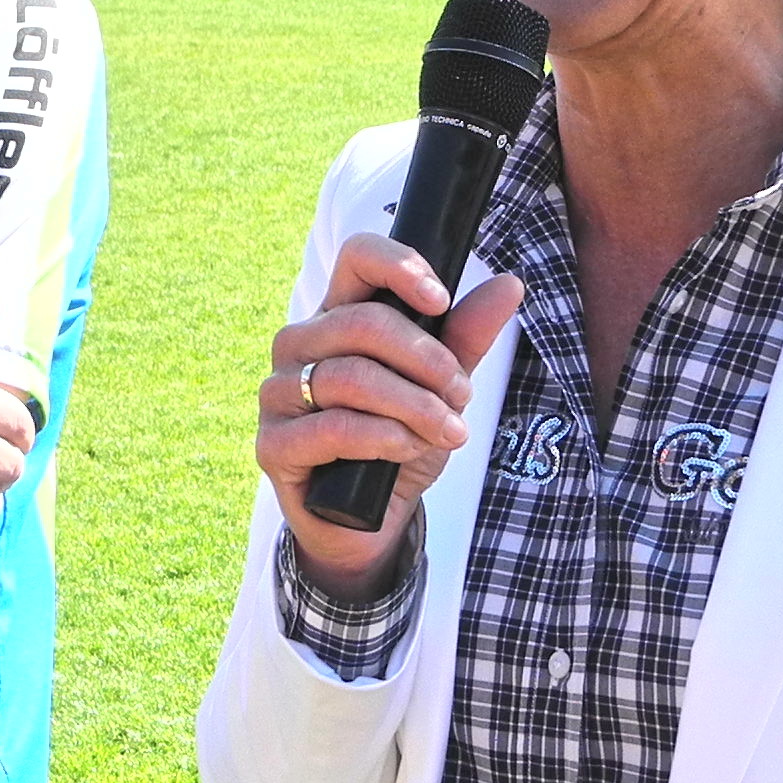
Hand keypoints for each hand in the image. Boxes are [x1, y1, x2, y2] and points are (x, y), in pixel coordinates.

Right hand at [255, 232, 524, 594]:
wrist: (367, 523)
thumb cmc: (398, 445)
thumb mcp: (441, 391)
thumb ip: (466, 340)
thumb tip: (509, 284)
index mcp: (338, 316)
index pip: (356, 258)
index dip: (399, 267)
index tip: (440, 299)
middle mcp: (299, 345)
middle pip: (362, 323)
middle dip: (427, 361)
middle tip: (461, 396)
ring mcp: (279, 393)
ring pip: (351, 378)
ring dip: (414, 406)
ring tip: (448, 431)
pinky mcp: (272, 444)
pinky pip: (331, 428)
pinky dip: (383, 438)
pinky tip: (408, 449)